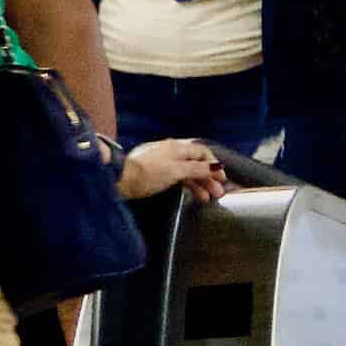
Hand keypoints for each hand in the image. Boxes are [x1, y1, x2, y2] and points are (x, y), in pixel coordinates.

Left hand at [117, 135, 231, 198]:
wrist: (123, 180)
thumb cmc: (148, 174)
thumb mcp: (177, 171)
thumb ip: (197, 169)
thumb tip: (216, 166)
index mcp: (178, 148)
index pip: (202, 152)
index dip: (214, 165)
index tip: (222, 178)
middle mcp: (173, 152)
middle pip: (196, 163)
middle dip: (209, 177)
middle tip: (218, 192)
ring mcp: (166, 163)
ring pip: (189, 172)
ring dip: (200, 184)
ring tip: (208, 198)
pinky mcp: (159, 173)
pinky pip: (180, 177)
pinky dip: (189, 186)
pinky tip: (195, 195)